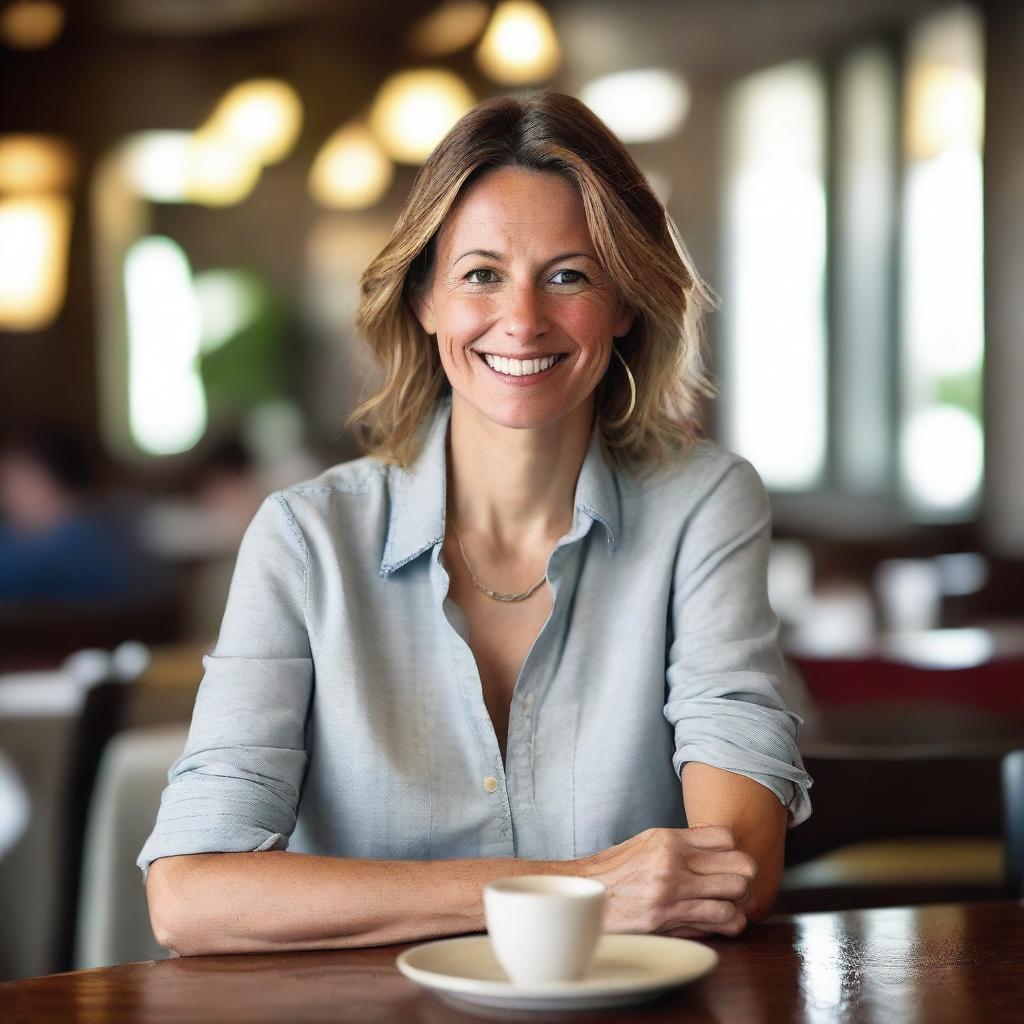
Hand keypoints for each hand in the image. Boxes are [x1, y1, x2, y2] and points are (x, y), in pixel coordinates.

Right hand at [577, 826, 756, 938]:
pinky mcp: (667, 917)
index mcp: (668, 838)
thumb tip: (717, 853)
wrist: (584, 892)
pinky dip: (729, 922)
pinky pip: (719, 919)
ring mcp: (671, 890)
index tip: (728, 862)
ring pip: (735, 893)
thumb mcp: (646, 844)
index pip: (725, 836)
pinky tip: (723, 922)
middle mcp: (672, 861)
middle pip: (739, 864)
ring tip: (730, 904)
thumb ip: (680, 845)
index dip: (734, 851)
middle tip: (738, 886)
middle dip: (745, 877)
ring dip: (739, 902)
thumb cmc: (616, 870)